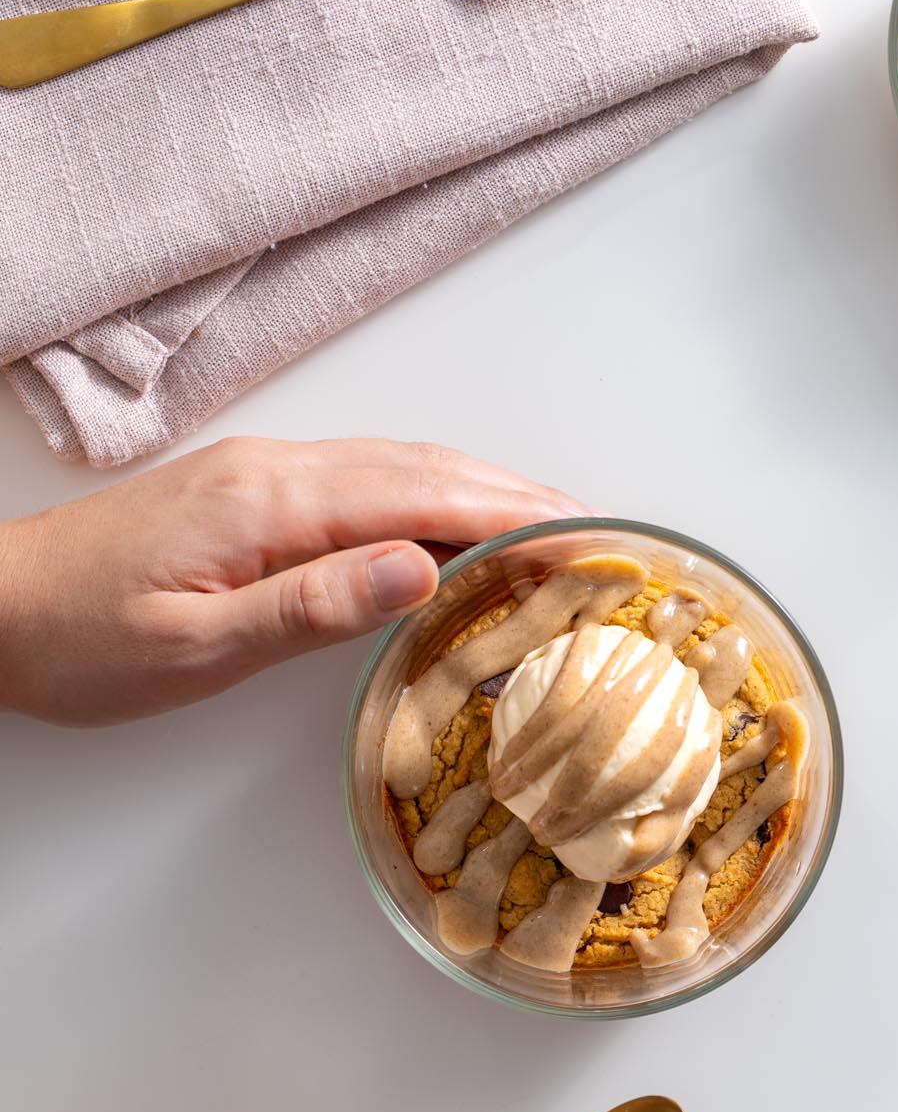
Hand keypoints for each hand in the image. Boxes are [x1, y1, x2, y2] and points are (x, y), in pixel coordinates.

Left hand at [0, 435, 585, 723]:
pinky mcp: (251, 492)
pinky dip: (432, 496)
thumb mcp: (195, 646)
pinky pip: (367, 479)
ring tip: (555, 525)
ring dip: (483, 488)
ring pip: (400, 466)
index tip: (590, 537)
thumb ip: (310, 604)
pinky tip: (455, 525)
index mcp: (273, 504)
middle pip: (426, 468)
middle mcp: (278, 471)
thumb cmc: (83, 640)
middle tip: (602, 530)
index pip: (424, 497)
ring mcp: (264, 474)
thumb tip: (422, 567)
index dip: (516, 515)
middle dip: (521, 494)